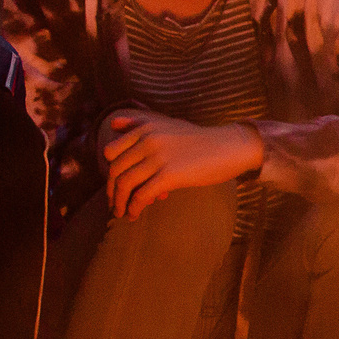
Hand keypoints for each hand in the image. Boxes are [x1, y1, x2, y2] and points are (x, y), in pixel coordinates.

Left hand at [102, 109, 262, 219]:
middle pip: (115, 170)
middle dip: (112, 190)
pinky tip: (135, 215)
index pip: (111, 152)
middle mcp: (146, 141)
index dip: (109, 171)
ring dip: (120, 202)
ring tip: (122, 213)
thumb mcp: (165, 124)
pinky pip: (142, 195)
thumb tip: (113, 123)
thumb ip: (138, 124)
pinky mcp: (169, 175)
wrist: (229, 146)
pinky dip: (135, 207)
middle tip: (115, 203)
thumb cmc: (198, 139)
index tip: (114, 184)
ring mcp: (157, 158)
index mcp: (143, 128)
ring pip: (125, 183)